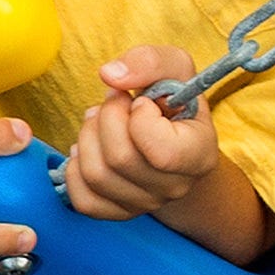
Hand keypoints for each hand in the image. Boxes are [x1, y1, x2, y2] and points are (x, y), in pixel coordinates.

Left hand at [54, 44, 222, 221]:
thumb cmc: (174, 100)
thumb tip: (109, 75)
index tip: (142, 101)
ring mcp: (146, 204)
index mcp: (199, 155)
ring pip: (96, 176)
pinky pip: (83, 199)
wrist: (173, 135)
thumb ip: (149, 62)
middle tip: (113, 101)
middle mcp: (176, 187)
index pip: (161, 152)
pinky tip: (89, 147)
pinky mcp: (119, 212)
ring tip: (99, 119)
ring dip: (87, 136)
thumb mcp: (175, 68)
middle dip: (106, 118)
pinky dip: (75, 168)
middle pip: (120, 159)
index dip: (140, 118)